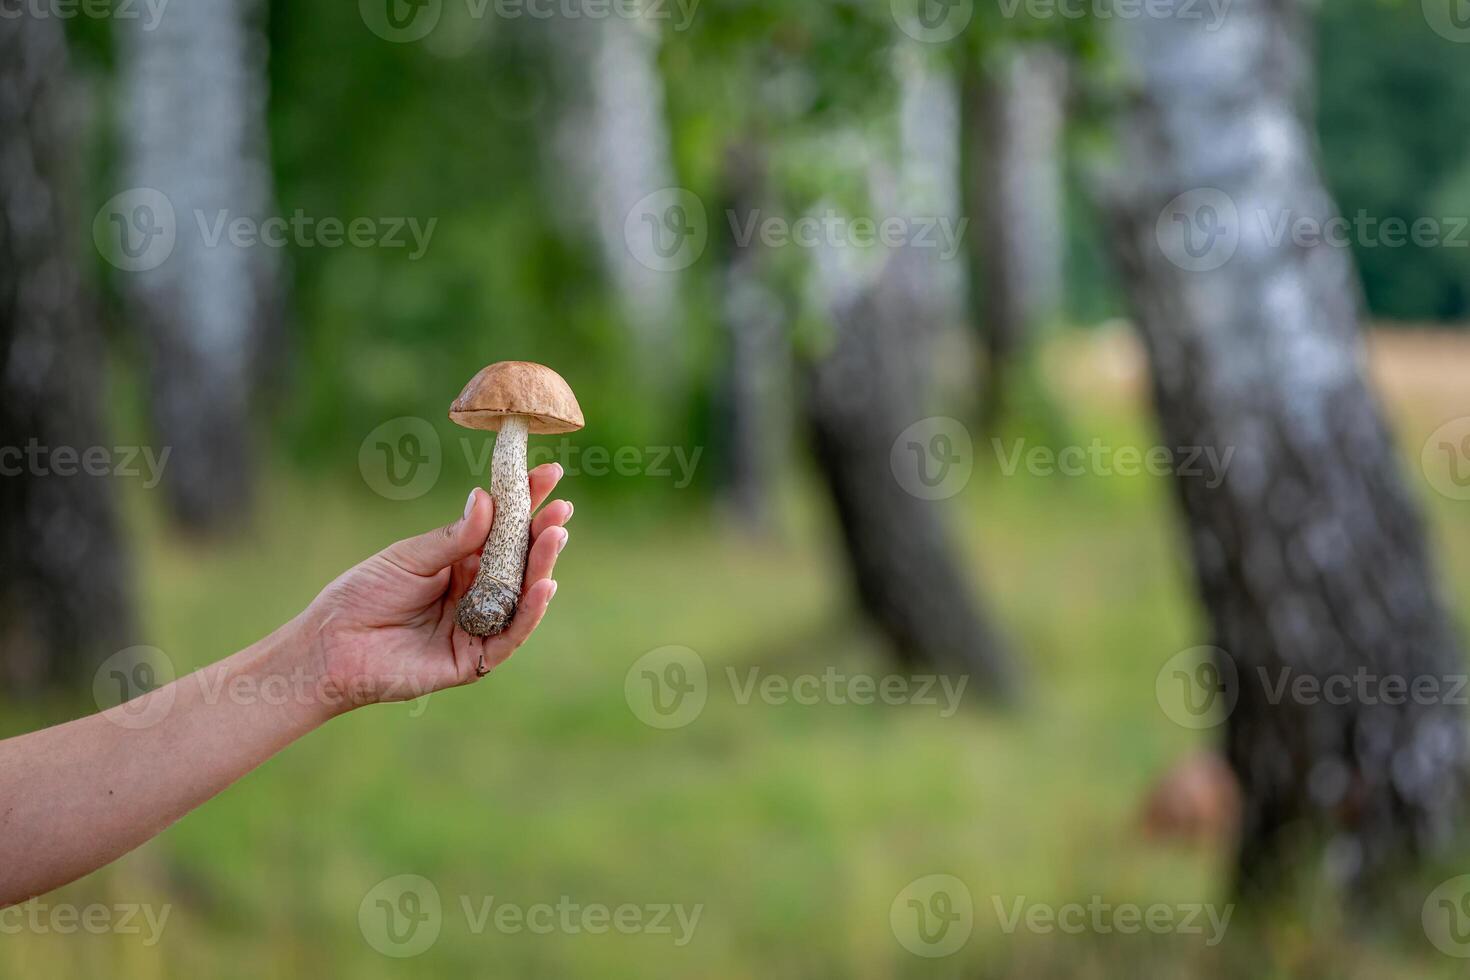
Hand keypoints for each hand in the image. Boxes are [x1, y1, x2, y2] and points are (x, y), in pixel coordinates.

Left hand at [295, 462, 571, 713]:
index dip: (526, 502)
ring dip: (542, 566)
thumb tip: (488, 498)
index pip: (502, 529)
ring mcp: (478, 626)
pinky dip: (530, 612)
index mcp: (462, 563)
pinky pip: (511, 635)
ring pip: (522, 596)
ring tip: (556, 535)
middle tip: (562, 508)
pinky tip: (544, 584)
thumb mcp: (410, 556)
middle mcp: (477, 593)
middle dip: (542, 533)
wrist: (330, 646)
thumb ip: (454, 537)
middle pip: (519, 562)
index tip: (549, 474)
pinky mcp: (474, 660)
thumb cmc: (364, 596)